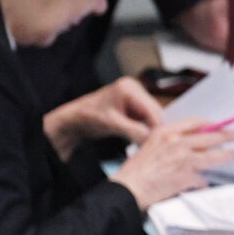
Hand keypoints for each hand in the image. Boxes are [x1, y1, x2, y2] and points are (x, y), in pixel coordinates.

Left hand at [43, 77, 163, 159]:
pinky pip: (144, 119)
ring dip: (149, 131)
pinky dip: (144, 130)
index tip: (159, 143)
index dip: (156, 127)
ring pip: (151, 117)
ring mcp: (133, 97)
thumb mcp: (112, 124)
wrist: (75, 119)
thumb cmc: (88, 117)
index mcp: (129, 87)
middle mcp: (133, 89)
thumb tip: (152, 139)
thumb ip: (134, 130)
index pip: (151, 109)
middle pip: (154, 112)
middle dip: (154, 129)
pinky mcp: (132, 106)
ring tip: (147, 146)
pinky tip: (141, 141)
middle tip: (155, 147)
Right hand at [111, 118, 233, 210]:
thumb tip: (188, 143)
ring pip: (213, 156)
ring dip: (225, 156)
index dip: (209, 124)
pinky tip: (202, 183)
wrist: (130, 187)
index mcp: (166, 132)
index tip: (217, 125)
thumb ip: (168, 141)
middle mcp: (177, 143)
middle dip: (225, 136)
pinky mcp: (188, 177)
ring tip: (232, 155)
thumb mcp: (149, 145)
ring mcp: (184, 160)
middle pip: (209, 137)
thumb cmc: (135, 170)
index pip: (194, 123)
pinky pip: (202, 178)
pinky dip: (202, 182)